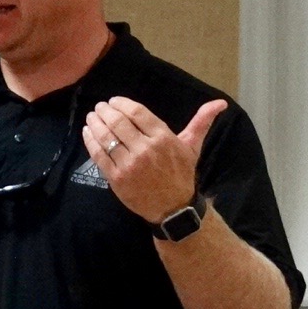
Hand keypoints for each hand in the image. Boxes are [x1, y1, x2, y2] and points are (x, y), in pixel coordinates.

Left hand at [81, 96, 225, 224]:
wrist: (173, 208)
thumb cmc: (181, 174)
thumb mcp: (192, 146)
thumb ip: (201, 122)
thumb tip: (220, 102)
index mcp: (163, 138)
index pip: (136, 112)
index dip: (121, 103)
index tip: (113, 101)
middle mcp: (145, 149)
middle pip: (118, 122)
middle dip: (105, 111)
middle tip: (99, 107)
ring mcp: (129, 164)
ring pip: (106, 137)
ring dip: (95, 123)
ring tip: (91, 117)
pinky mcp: (116, 178)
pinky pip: (99, 155)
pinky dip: (90, 141)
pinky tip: (87, 132)